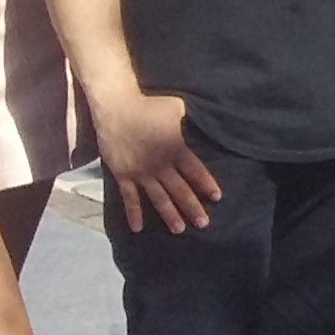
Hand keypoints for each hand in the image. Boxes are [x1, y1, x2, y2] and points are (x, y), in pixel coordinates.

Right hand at [94, 89, 223, 232]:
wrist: (117, 107)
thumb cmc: (150, 105)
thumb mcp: (178, 108)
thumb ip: (190, 120)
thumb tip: (207, 118)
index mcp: (176, 148)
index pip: (195, 170)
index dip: (206, 184)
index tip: (217, 197)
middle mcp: (160, 164)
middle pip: (179, 189)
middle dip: (192, 207)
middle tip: (203, 224)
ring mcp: (140, 172)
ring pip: (157, 197)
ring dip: (169, 214)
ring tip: (179, 229)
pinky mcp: (122, 175)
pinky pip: (129, 197)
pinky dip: (133, 213)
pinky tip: (138, 228)